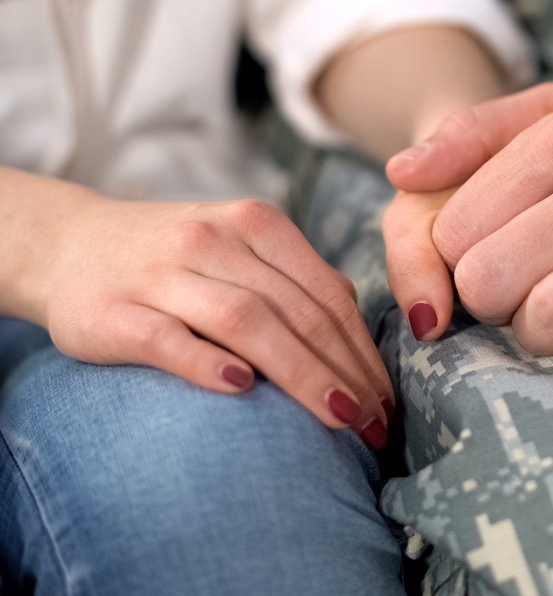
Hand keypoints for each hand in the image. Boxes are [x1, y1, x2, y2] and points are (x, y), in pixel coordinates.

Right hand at [35, 195, 392, 447]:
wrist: (67, 244)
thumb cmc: (177, 260)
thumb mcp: (241, 251)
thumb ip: (297, 287)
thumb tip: (361, 354)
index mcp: (256, 224)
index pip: (328, 293)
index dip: (364, 352)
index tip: (387, 401)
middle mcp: (214, 239)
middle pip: (298, 311)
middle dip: (346, 373)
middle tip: (375, 426)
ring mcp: (161, 273)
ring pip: (246, 321)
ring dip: (302, 373)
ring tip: (338, 418)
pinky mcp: (112, 311)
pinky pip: (168, 338)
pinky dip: (207, 362)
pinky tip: (242, 389)